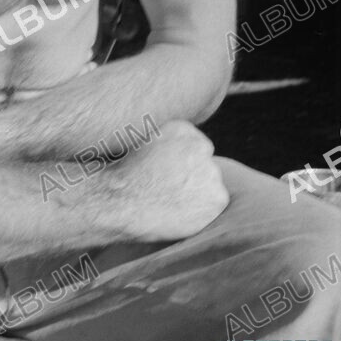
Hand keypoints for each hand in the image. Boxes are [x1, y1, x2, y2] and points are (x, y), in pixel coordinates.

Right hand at [109, 120, 229, 241]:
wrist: (122, 200)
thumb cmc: (123, 174)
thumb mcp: (139, 143)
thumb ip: (164, 141)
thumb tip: (172, 151)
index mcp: (182, 129)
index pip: (194, 146)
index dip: (181, 163)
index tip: (165, 172)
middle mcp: (201, 146)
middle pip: (204, 164)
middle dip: (191, 176)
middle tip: (168, 188)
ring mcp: (211, 172)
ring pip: (210, 185)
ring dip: (197, 193)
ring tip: (170, 201)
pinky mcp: (218, 197)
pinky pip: (214, 204)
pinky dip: (201, 211)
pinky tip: (179, 212)